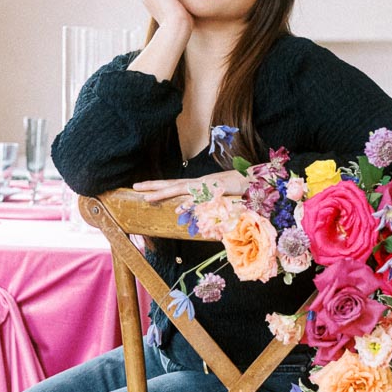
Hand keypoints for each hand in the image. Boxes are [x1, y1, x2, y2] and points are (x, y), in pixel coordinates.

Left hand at [132, 170, 246, 203]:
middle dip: (153, 185)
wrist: (256, 181)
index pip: (174, 184)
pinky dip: (189, 203)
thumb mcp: (218, 196)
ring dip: (164, 193)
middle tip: (135, 187)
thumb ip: (205, 203)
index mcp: (198, 184)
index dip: (158, 185)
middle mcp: (199, 183)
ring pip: (181, 188)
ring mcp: (206, 186)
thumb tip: (193, 210)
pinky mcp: (216, 192)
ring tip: (147, 197)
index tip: (143, 187)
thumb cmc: (238, 189)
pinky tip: (178, 208)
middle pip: (172, 183)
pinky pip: (199, 199)